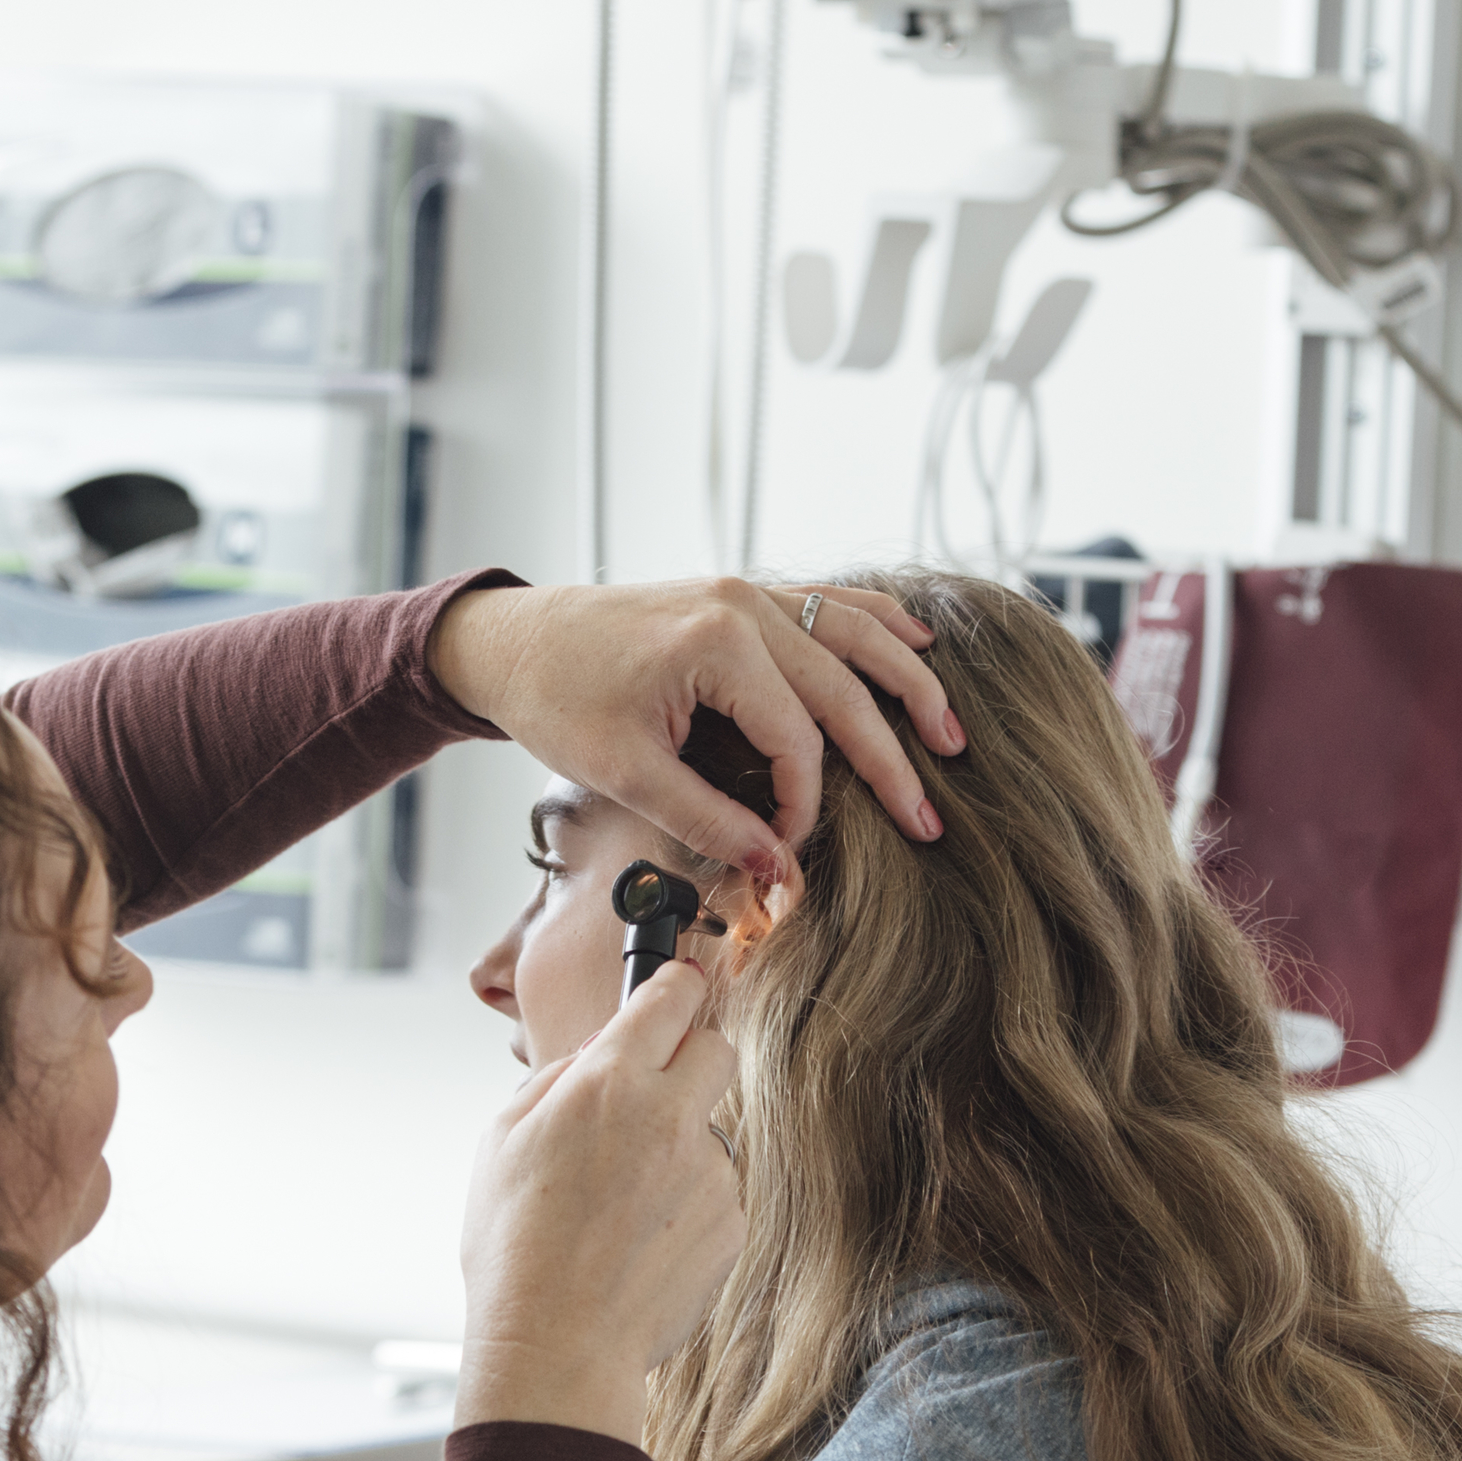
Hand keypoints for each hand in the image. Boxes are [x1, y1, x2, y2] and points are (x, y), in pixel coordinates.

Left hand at [431, 577, 960, 886]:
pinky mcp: (740, 595)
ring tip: (950, 733)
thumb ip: (708, 820)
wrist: (511, 642)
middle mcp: (743, 606)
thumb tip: (777, 868)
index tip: (791, 854)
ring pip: (853, 633)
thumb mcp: (625, 773)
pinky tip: (919, 641)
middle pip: (843, 688)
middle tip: (929, 819)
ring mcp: (746, 592)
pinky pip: (826, 603)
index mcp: (716, 643)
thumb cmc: (555, 701)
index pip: (796, 738)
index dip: (805, 804)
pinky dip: (876, 621)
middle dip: (890, 758)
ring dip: (908, 681)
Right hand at [456, 962, 743, 1447]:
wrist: (557, 1344)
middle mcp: (669, 1116)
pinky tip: (639, 1242)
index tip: (671, 989)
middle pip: (717, 1049)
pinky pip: (714, 1192)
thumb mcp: (500, 1141)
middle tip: (652, 1093)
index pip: (667, 996)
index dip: (671, 986)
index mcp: (607, 1084)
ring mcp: (708, 1171)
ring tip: (619, 1207)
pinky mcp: (730, 1222)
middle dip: (690, 1059)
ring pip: (709, 1131)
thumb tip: (594, 1058)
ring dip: (677, 1151)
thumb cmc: (515, 1249)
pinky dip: (686, 1207)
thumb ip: (556, 1081)